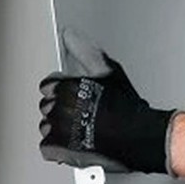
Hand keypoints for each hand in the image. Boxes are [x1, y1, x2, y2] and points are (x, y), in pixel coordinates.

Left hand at [38, 28, 176, 173]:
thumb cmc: (126, 108)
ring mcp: (55, 129)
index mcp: (65, 86)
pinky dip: (59, 149)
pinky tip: (75, 145)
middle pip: (47, 107)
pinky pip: (47, 148)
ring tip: (82, 132)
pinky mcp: (56, 149)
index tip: (77, 101)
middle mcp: (57, 106)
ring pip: (46, 127)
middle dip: (62, 112)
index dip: (63, 94)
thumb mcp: (108, 71)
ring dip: (60, 130)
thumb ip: (84, 51)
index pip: (48, 87)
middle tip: (83, 118)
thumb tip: (68, 34)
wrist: (137, 137)